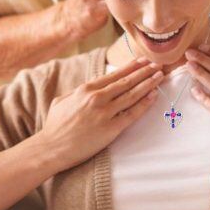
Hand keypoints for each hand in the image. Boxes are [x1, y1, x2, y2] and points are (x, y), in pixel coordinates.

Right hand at [40, 58, 163, 171]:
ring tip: (159, 76)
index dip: (130, 67)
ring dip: (148, 84)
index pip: (114, 75)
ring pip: (132, 95)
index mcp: (85, 89)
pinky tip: (154, 96)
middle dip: (143, 72)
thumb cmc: (55, 126)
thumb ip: (79, 92)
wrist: (50, 148)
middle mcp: (97, 98)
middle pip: (126, 82)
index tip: (142, 61)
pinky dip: (145, 104)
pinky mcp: (111, 129)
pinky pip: (132, 114)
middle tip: (157, 65)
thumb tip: (90, 87)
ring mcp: (105, 113)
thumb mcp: (63, 100)